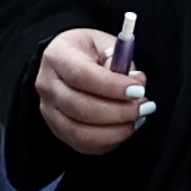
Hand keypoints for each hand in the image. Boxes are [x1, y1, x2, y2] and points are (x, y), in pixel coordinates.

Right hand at [36, 25, 148, 156]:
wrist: (69, 65)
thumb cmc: (89, 54)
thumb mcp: (105, 45)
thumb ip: (121, 60)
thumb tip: (136, 81)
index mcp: (57, 56)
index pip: (81, 75)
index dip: (112, 86)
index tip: (138, 90)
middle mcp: (47, 84)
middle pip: (79, 107)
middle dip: (118, 111)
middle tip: (143, 107)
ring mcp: (49, 110)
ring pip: (79, 131)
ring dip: (115, 130)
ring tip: (137, 119)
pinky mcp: (57, 129)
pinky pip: (83, 145)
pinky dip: (109, 141)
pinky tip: (124, 128)